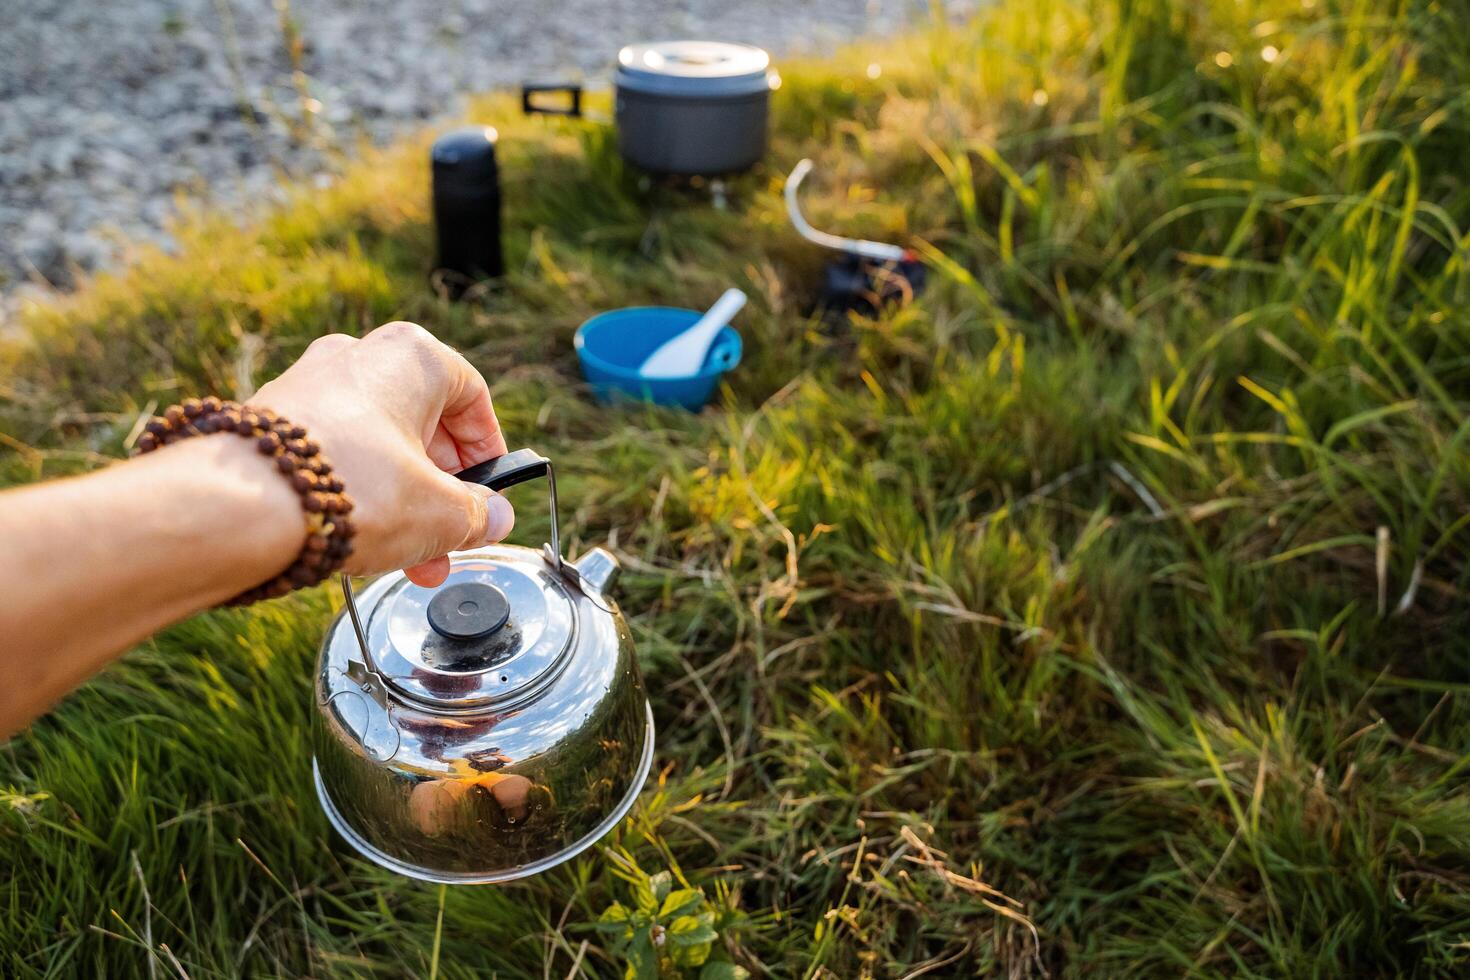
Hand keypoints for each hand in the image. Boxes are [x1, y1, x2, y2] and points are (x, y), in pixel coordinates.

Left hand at [254, 321, 512, 586]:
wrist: (238, 506)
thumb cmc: (350, 490)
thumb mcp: (438, 513)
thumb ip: (476, 515)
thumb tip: (494, 518)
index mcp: (410, 358)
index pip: (471, 395)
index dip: (488, 450)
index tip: (490, 491)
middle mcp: (356, 358)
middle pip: (420, 425)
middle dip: (442, 489)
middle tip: (452, 536)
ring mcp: (307, 386)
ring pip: (375, 446)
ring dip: (400, 500)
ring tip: (410, 559)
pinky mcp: (270, 422)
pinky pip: (331, 457)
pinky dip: (355, 494)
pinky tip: (360, 542)